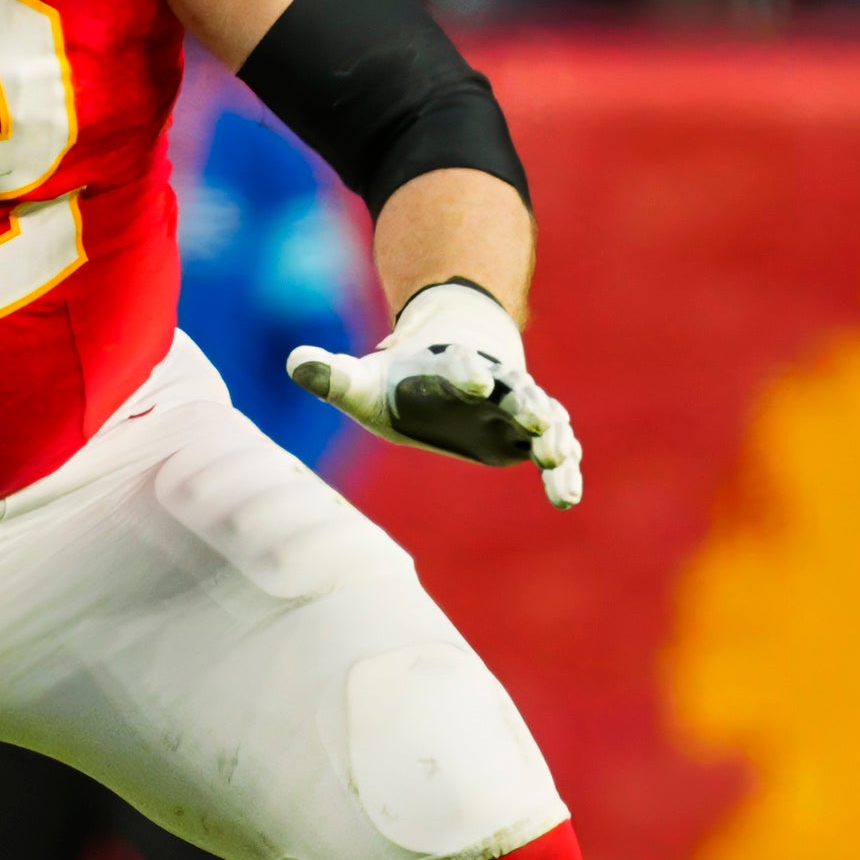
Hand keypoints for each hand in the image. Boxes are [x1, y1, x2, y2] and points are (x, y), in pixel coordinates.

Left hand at [288, 279, 581, 508]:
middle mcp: (491, 381)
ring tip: (556, 463)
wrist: (448, 375)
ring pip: (544, 417)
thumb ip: (333, 376)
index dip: (466, 368)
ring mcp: (516, 406)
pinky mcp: (529, 434)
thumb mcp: (364, 382)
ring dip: (553, 437)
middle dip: (526, 403)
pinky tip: (565, 498)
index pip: (458, 361)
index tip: (473, 382)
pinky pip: (554, 449)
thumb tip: (294, 361)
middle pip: (514, 386)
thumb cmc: (399, 383)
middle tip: (537, 422)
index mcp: (447, 365)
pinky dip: (562, 469)